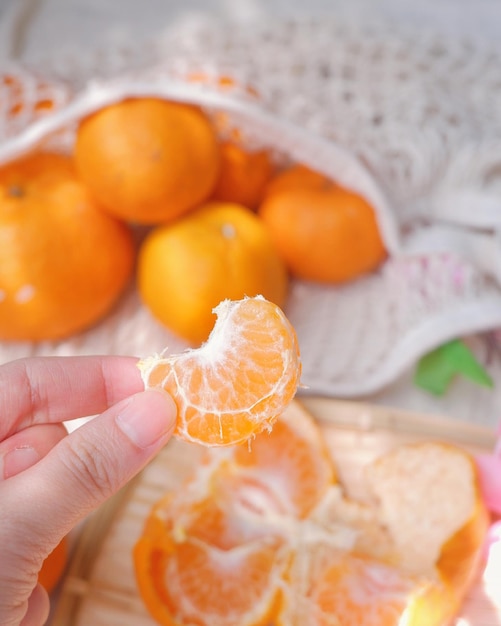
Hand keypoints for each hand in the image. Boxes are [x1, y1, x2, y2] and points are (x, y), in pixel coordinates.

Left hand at [0, 356, 176, 625]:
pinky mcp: (1, 553)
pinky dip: (32, 579)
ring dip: (47, 541)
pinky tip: (8, 608)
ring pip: (46, 502)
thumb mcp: (12, 531)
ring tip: (14, 586)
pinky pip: (34, 546)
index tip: (161, 386)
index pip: (33, 382)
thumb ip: (85, 467)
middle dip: (70, 481)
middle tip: (77, 507)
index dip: (98, 377)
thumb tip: (158, 409)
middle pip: (44, 443)